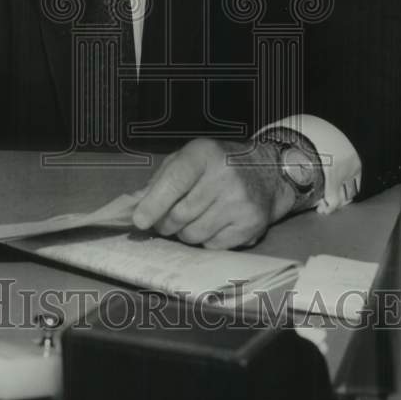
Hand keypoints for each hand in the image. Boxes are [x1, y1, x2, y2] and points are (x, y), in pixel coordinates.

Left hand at [132, 138, 293, 248]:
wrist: (266, 172)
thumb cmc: (216, 165)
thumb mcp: (187, 159)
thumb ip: (160, 180)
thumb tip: (134, 206)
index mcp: (204, 154)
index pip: (174, 181)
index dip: (154, 204)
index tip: (139, 220)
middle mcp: (225, 176)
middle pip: (180, 215)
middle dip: (165, 223)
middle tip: (166, 220)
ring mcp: (240, 202)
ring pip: (193, 234)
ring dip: (185, 233)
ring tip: (193, 219)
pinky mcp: (251, 224)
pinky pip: (212, 246)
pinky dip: (206, 240)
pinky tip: (213, 223)